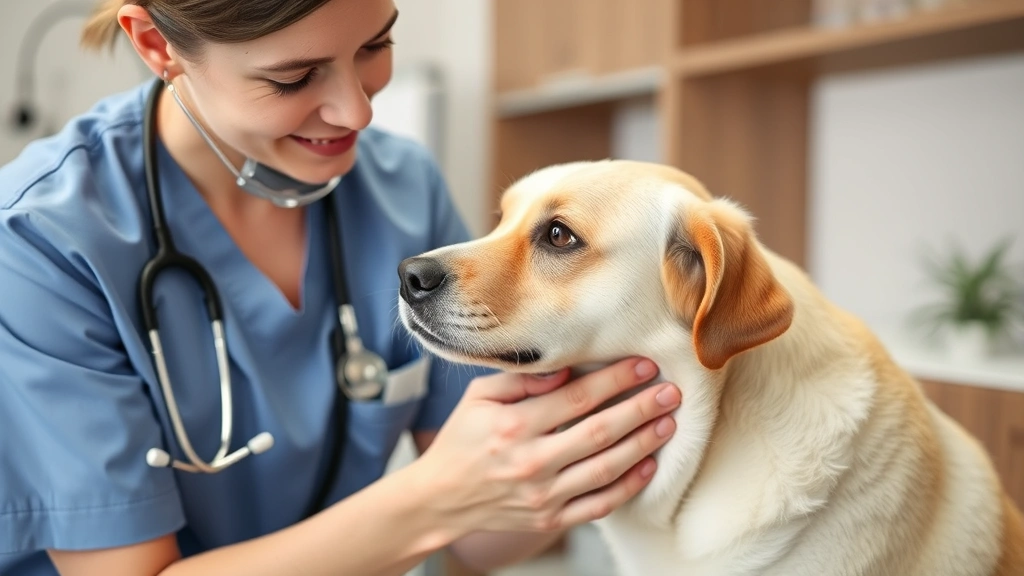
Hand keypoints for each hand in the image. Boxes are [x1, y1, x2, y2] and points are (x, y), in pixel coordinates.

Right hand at [414, 358, 680, 537]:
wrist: (440, 499)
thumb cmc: (461, 440)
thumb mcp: (478, 397)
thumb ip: (521, 379)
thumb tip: (565, 371)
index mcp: (513, 426)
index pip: (576, 397)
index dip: (615, 380)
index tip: (644, 364)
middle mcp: (531, 461)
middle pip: (600, 432)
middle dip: (641, 409)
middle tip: (671, 393)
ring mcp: (543, 494)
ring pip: (606, 469)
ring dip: (643, 445)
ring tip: (667, 423)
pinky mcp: (550, 518)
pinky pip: (599, 505)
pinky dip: (628, 486)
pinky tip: (648, 465)